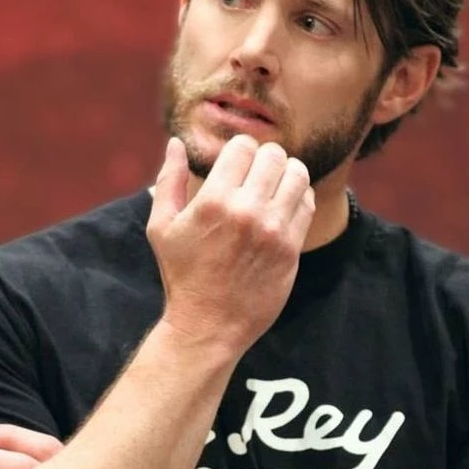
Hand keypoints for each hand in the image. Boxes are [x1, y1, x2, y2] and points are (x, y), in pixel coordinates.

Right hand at [148, 135, 314, 353]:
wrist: (209, 325)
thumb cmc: (182, 275)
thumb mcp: (162, 227)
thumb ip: (169, 180)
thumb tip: (177, 143)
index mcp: (213, 201)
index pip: (244, 146)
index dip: (240, 151)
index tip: (235, 165)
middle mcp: (246, 211)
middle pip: (274, 156)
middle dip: (265, 160)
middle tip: (256, 175)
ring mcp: (273, 230)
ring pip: (298, 175)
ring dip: (286, 174)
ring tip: (274, 186)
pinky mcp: (291, 248)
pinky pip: (307, 204)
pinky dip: (299, 197)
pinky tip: (284, 205)